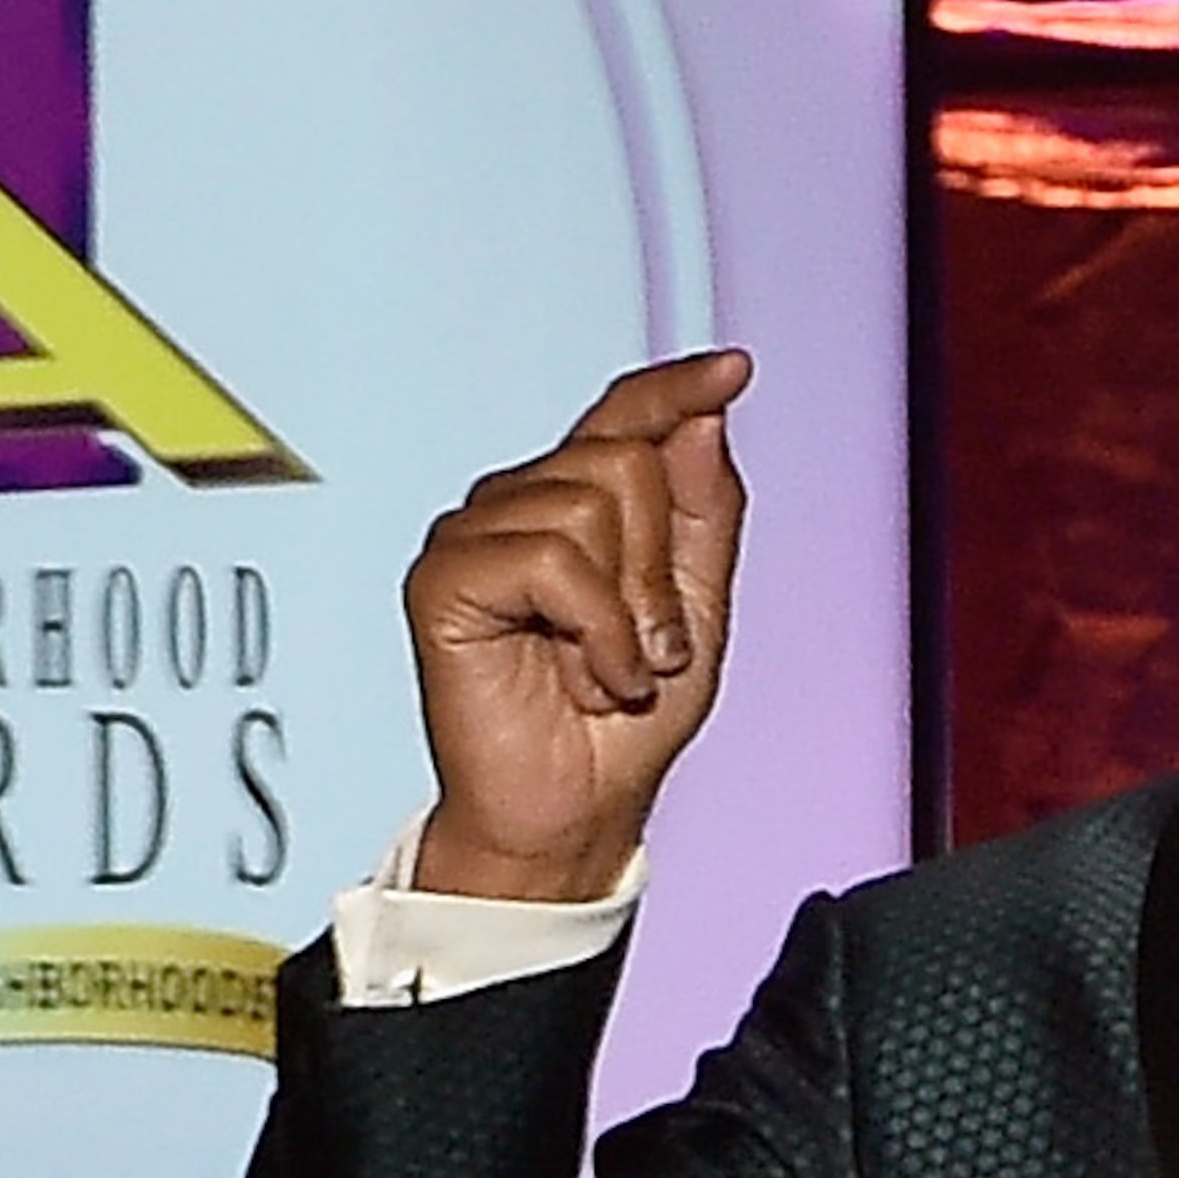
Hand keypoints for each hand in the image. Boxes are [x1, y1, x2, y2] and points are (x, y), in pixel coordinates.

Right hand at [406, 350, 751, 898]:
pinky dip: (595, 632)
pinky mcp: (446, 576)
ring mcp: (478, 534)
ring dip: (631, 611)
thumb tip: (702, 415)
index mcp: (578, 502)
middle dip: (663, 564)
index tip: (732, 369)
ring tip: (611, 671)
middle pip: (627, 458)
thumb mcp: (698, 606)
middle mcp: (521, 503)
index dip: (676, 388)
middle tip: (651, 647)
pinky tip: (585, 678)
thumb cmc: (625, 720)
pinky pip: (552, 560)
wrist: (577, 808)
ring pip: (592, 503)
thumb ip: (704, 509)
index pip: (626, 418)